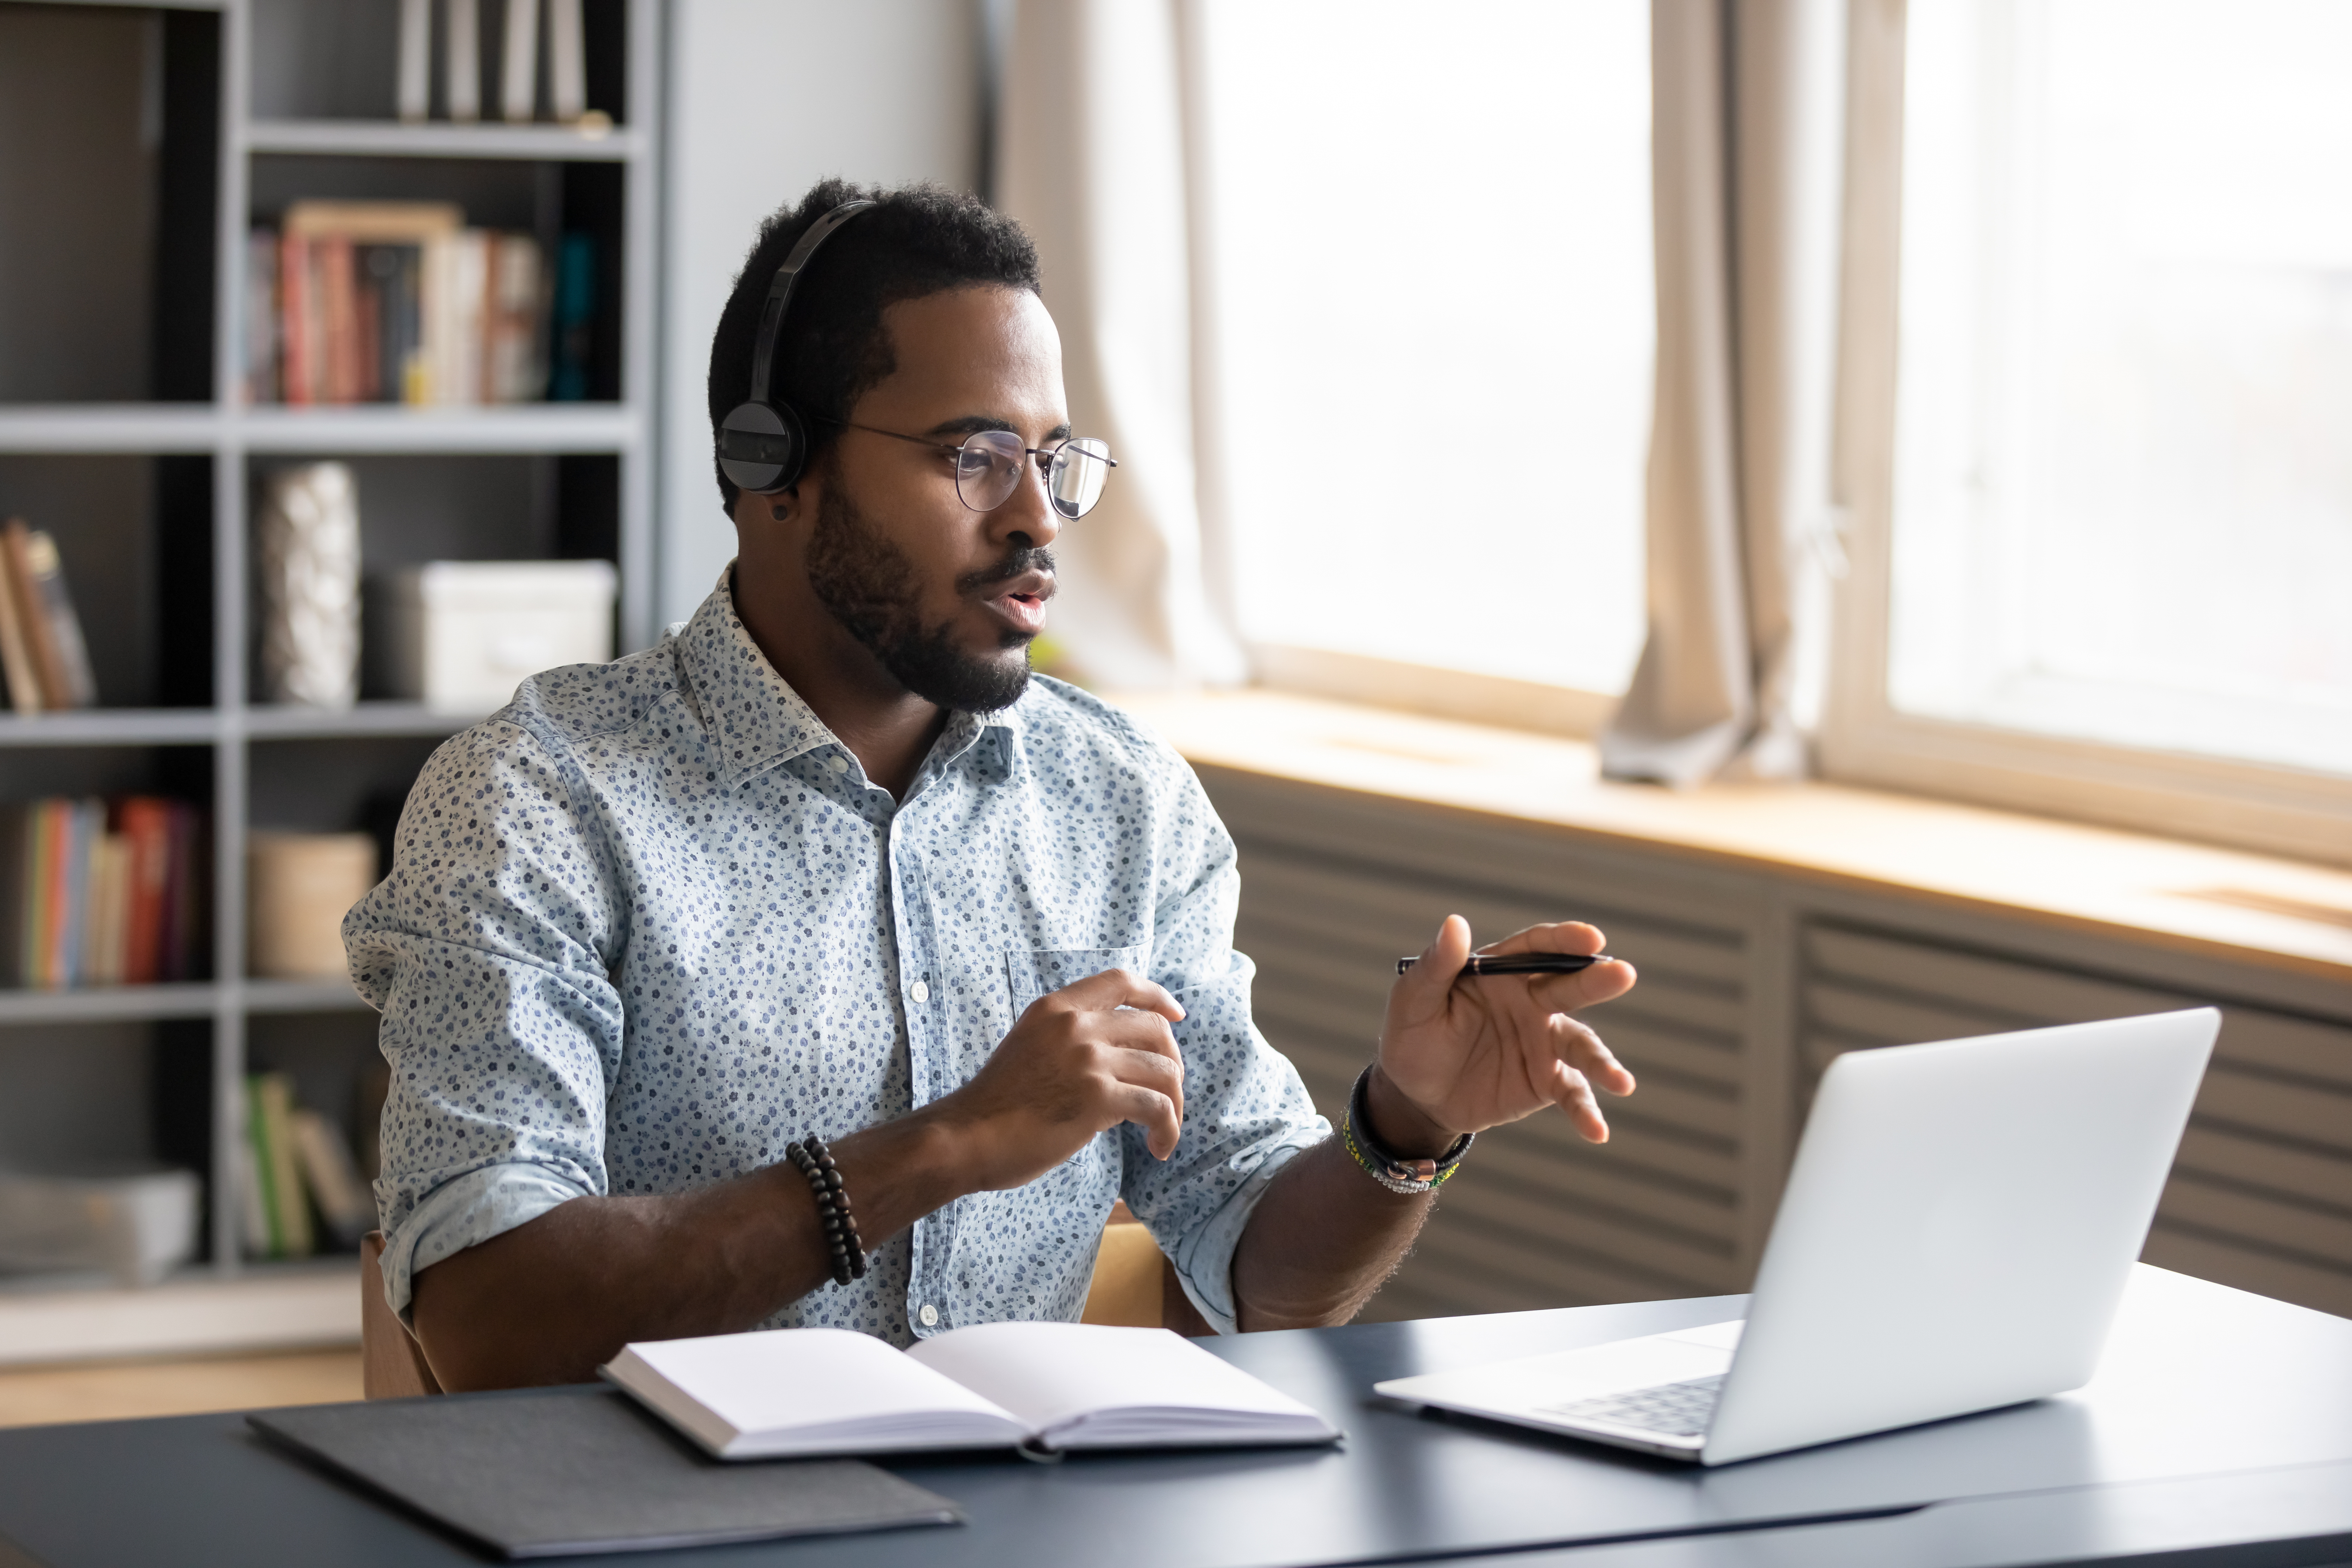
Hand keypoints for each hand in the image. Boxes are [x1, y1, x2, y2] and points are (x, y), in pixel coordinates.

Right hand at [933, 969, 1187, 1189]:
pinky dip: (1168, 1128)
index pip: (1121, 982)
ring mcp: (1088, 1059)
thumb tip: (1121, 1060)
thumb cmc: (996, 1105)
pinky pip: (1157, 1107)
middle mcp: (1075, 1025)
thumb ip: (1070, 1041)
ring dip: (1175, 1104)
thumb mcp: (1030, 1047)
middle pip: (1155, 1029)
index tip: (1176, 1016)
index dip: (1157, 996)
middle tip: (1168, 1094)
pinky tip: (1158, 1147)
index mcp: (1056, 1007)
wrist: (965, 1137)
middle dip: (1173, 1063)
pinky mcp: (1098, 1097)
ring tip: (1164, 1130)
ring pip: (1164, 1070)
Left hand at [1372, 915, 1637, 1151]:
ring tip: (1621, 1083)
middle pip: (1569, 987)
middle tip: (1624, 974)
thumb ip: (1436, 965)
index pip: (1537, 948)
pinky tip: (1597, 1131)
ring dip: (1603, 1061)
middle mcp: (1531, 1002)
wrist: (1413, 1097)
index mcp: (1501, 973)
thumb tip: (1455, 923)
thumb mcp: (1413, 1001)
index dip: (1565, 940)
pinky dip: (1586, 1111)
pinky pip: (1573, 1093)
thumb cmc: (1412, 1038)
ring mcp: (1543, 1042)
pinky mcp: (1546, 1081)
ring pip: (1581, 1045)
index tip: (1592, 937)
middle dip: (1597, 981)